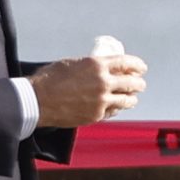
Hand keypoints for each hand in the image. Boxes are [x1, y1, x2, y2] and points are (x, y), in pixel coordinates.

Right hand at [31, 52, 145, 127]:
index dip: (137, 65)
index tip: (141, 68)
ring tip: (132, 98)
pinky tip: (116, 107)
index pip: (126, 63)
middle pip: (131, 83)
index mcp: (97, 65)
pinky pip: (112, 112)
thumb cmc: (50, 79)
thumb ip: (90, 66)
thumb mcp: (73, 64)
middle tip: (139, 84)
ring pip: (126, 101)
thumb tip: (100, 68)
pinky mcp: (96, 115)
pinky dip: (116, 109)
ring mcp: (101, 101)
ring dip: (131, 98)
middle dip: (138, 84)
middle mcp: (103, 83)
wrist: (38, 100)